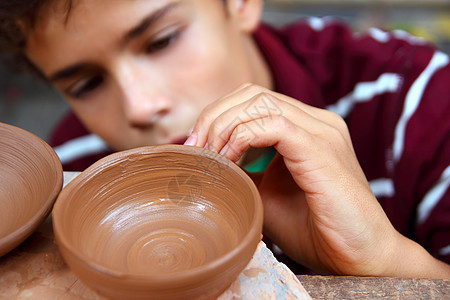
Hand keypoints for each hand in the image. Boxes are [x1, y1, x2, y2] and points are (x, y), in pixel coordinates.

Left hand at [185, 84, 449, 277]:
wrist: (358, 256)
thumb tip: (207, 161)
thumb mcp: (266, 195)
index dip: (218, 116)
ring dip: (223, 126)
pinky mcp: (321, 148)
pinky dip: (241, 138)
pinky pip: (272, 125)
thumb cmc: (313, 229)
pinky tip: (228, 161)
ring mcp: (322, 131)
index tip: (196, 147)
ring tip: (207, 156)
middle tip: (194, 149)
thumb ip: (243, 171)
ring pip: (259, 102)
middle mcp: (317, 121)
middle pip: (252, 94)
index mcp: (306, 127)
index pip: (253, 100)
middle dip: (214, 117)